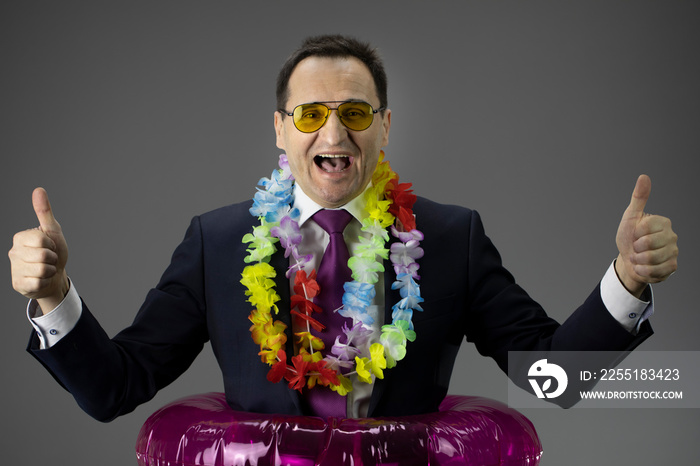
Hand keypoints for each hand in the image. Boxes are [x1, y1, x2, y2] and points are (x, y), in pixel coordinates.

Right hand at [9, 188, 69, 313]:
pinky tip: (41, 279)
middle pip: (42, 255)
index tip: (50, 246)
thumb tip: (38, 190)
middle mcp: (13, 252)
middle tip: (49, 259)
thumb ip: (45, 212)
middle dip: (52, 258)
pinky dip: (46, 281)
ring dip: (50, 270)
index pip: (41, 239)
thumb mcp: (52, 231)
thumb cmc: (53, 252)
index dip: (51, 244)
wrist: (55, 276)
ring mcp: (14, 269)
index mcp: (20, 238)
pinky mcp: (18, 284)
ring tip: (46, 268)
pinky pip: (38, 283)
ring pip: (41, 270)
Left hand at [615, 175, 677, 297]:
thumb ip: (639, 198)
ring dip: (638, 261)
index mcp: (663, 222)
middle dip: (635, 249)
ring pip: (651, 259)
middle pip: (648, 245)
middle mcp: (672, 236)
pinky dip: (643, 271)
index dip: (634, 234)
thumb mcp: (630, 217)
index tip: (634, 234)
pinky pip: (654, 271)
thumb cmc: (629, 236)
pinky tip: (642, 266)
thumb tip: (644, 177)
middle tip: (635, 247)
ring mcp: (674, 252)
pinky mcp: (672, 267)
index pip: (645, 229)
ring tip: (638, 257)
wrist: (629, 260)